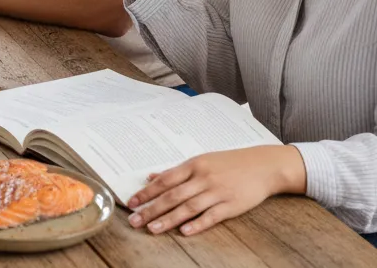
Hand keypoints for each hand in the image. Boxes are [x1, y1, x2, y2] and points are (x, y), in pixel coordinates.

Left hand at [127, 146, 306, 236]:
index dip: (146, 192)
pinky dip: (198, 224)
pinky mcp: (231, 205)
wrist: (262, 165)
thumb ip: (176, 171)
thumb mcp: (201, 161)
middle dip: (151, 209)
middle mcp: (202, 178)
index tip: (131, 202)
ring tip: (152, 229)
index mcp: (192, 165)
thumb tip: (151, 176)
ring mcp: (217, 192)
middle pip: (172, 195)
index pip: (164, 180)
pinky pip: (212, 216)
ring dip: (168, 219)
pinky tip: (185, 231)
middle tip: (134, 220)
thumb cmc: (228, 163)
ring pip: (188, 207)